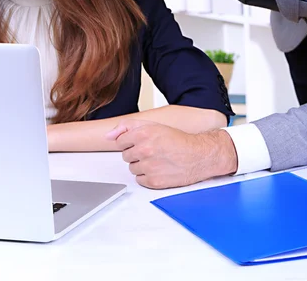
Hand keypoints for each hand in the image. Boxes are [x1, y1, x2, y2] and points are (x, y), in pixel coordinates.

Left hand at [107, 120, 237, 188]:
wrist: (198, 155)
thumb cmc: (178, 140)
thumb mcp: (153, 125)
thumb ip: (127, 127)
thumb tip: (108, 135)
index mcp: (143, 133)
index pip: (120, 141)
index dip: (130, 142)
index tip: (141, 142)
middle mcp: (144, 149)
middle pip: (125, 156)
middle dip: (136, 153)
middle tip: (152, 151)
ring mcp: (149, 166)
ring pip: (132, 168)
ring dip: (141, 165)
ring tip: (157, 160)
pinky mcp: (154, 181)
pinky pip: (140, 180)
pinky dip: (147, 176)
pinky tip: (159, 169)